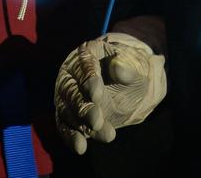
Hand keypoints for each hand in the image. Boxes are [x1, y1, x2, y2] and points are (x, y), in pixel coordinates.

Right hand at [54, 33, 165, 154]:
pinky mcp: (67, 113)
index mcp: (87, 53)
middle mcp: (71, 72)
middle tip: (97, 121)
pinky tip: (80, 147)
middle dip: (83, 107)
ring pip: (68, 109)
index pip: (84, 64)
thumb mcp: (137, 69)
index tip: (96, 94)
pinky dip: (71, 137)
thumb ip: (128, 69)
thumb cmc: (132, 73)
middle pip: (72, 89)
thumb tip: (118, 67)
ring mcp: (67, 94)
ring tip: (103, 134)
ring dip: (81, 124)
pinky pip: (64, 125)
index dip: (89, 79)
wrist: (129, 87)